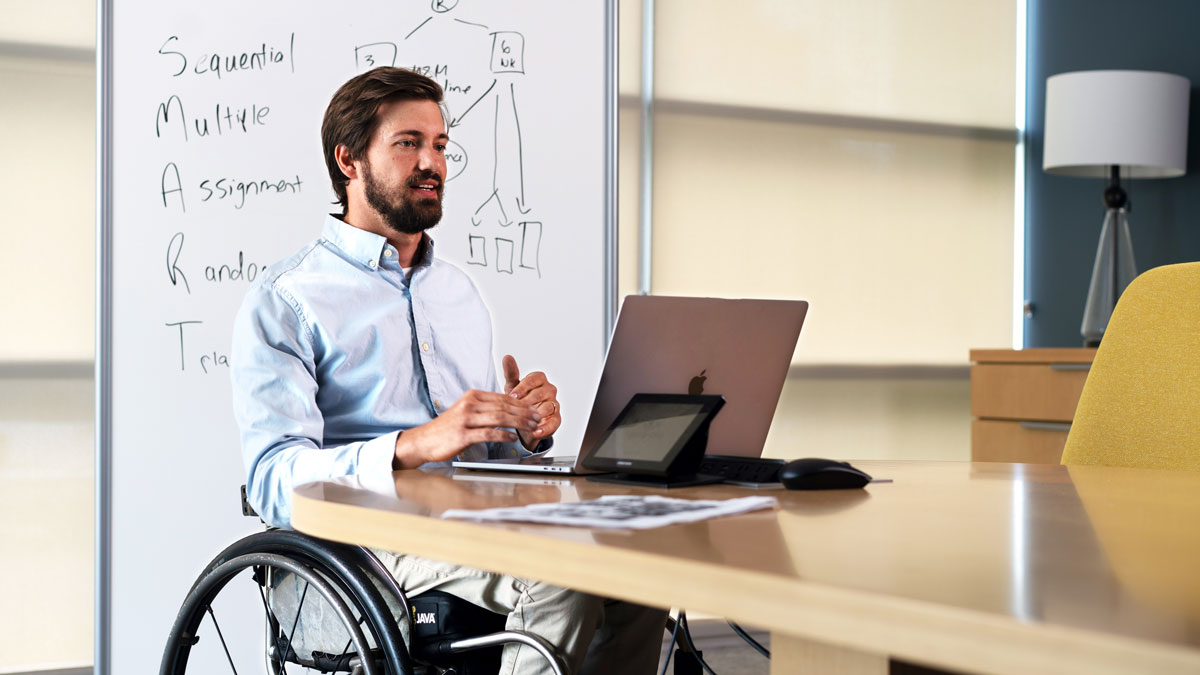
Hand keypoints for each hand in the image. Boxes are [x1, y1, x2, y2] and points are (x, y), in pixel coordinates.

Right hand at [393, 389, 539, 468]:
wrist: (424, 440)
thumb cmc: (447, 428)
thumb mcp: (466, 411)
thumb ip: (485, 408)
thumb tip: (507, 408)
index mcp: (472, 396)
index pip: (502, 397)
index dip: (521, 403)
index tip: (534, 409)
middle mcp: (469, 404)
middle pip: (503, 406)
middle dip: (524, 412)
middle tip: (537, 418)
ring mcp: (465, 419)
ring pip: (499, 418)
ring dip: (518, 422)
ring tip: (531, 427)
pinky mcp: (462, 434)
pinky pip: (488, 433)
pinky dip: (503, 435)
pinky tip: (513, 438)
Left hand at [503, 354, 560, 449]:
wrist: (522, 420)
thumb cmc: (519, 400)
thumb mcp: (512, 387)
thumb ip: (511, 373)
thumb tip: (507, 357)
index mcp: (539, 380)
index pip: (534, 379)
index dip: (523, 387)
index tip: (512, 396)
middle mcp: (549, 390)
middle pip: (541, 393)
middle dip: (528, 401)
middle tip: (517, 409)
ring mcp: (554, 404)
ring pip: (548, 407)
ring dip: (536, 414)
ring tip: (526, 421)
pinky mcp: (556, 419)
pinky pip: (554, 423)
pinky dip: (545, 428)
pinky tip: (535, 431)